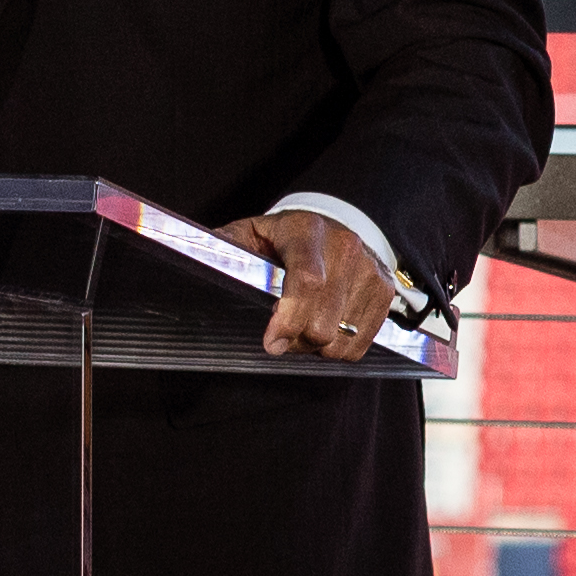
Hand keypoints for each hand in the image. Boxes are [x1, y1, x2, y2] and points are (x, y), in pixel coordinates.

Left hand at [218, 208, 399, 361]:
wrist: (326, 228)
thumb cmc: (278, 239)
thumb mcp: (247, 236)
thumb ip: (224, 249)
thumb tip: (191, 256)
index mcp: (305, 230)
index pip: (307, 281)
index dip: (289, 319)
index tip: (271, 342)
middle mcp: (344, 246)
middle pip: (323, 322)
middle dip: (295, 340)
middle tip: (278, 335)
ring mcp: (369, 268)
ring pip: (341, 340)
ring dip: (316, 347)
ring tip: (302, 326)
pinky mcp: (384, 290)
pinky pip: (359, 344)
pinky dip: (338, 348)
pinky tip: (324, 326)